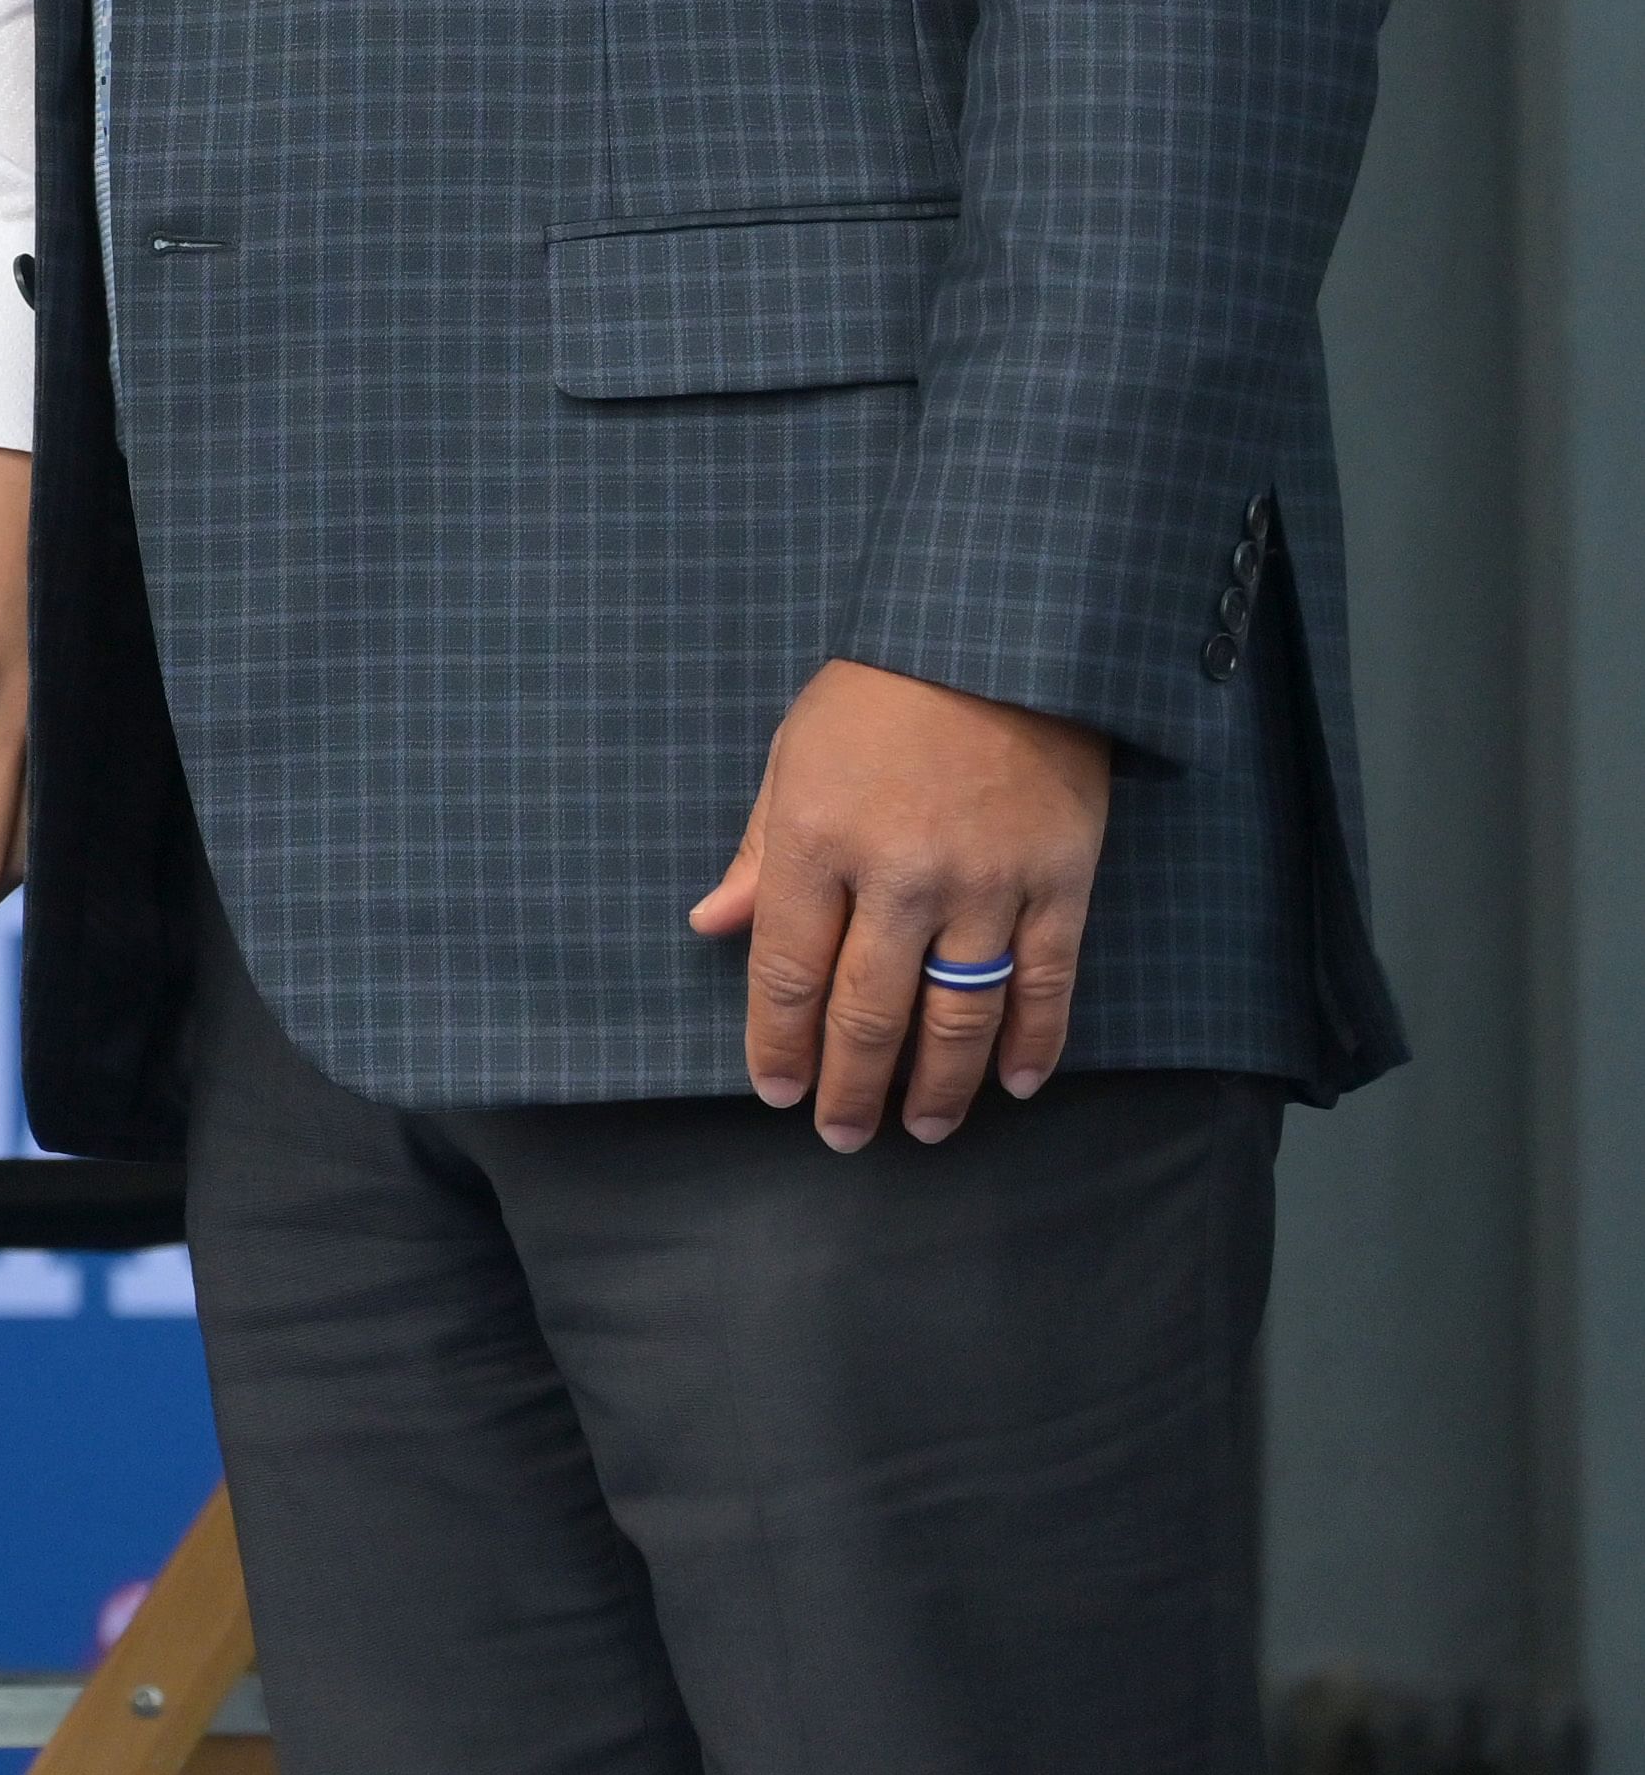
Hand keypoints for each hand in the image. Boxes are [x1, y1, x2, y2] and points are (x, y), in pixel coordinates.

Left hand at [692, 657, 1108, 1147]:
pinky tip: (1013, 1086)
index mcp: (817, 840)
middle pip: (869, 1009)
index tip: (776, 1091)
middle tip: (842, 1135)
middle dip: (851, 1083)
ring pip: (959, 1013)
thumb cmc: (877, 698)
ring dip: (939, 1084)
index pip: (789, 970)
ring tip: (924, 1129)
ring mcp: (986, 885)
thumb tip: (712, 926)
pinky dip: (1032, 1044)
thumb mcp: (792, 759)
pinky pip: (1047, 984)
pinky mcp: (1061, 884)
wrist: (1000, 638)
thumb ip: (760, 853)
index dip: (781, 1041)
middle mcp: (898, 876)